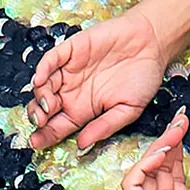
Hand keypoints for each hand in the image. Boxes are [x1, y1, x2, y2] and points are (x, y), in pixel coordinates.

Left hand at [29, 8, 167, 149]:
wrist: (152, 45)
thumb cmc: (144, 78)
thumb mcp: (129, 110)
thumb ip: (106, 126)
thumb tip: (82, 144)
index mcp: (84, 110)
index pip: (58, 126)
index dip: (45, 135)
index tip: (37, 143)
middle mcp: (72, 92)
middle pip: (44, 108)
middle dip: (38, 117)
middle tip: (41, 122)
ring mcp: (69, 71)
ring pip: (42, 86)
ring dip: (39, 97)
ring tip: (46, 104)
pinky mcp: (70, 51)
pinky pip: (49, 60)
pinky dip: (42, 70)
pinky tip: (40, 80)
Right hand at [123, 113, 189, 189]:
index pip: (172, 175)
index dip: (177, 151)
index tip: (186, 129)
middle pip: (158, 170)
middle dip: (167, 142)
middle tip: (181, 121)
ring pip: (145, 172)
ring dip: (158, 148)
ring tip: (174, 132)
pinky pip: (133, 184)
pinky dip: (144, 165)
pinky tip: (162, 152)